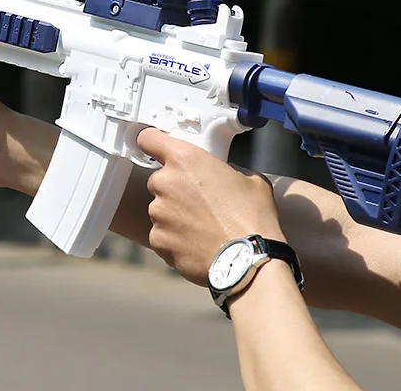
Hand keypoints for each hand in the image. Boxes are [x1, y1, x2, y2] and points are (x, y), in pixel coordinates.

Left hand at [136, 128, 286, 285]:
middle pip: (159, 180)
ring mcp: (158, 213)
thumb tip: (221, 175)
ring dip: (174, 215)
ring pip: (160, 209)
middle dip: (174, 188)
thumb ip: (225, 169)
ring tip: (202, 227)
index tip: (156, 149)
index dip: (153, 143)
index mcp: (184, 159)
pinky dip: (174, 239)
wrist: (249, 261)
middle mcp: (164, 182)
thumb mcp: (248, 178)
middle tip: (199, 201)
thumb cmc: (252, 218)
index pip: (149, 138)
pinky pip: (162, 235)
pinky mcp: (157, 240)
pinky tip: (197, 243)